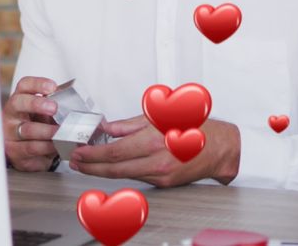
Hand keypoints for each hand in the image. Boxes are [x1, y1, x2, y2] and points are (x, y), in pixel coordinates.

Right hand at [4, 76, 59, 170]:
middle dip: (37, 104)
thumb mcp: (42, 114)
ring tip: (62, 132)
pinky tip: (57, 146)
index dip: (37, 84)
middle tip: (54, 108)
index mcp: (20, 100)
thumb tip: (71, 99)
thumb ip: (53, 105)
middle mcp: (11, 114)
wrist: (24, 151)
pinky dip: (47, 148)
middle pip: (18, 103)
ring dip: (47, 131)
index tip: (52, 87)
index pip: (24, 85)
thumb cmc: (35, 127)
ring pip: (27, 130)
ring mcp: (10, 133)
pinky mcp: (15, 152)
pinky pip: (32, 149)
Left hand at [68, 116, 239, 187]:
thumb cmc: (196, 127)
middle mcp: (156, 161)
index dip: (92, 155)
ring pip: (124, 176)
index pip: (114, 152)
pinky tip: (112, 167)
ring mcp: (160, 175)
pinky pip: (138, 177)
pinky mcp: (164, 183)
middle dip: (91, 167)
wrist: (222, 148)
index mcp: (154, 141)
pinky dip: (122, 172)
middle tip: (75, 162)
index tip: (78, 152)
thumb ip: (130, 124)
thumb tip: (108, 128)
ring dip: (102, 171)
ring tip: (87, 165)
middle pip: (114, 169)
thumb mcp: (161, 116)